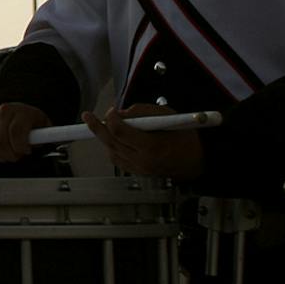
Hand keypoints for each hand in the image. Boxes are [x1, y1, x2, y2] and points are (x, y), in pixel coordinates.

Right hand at [0, 102, 48, 161]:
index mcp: (22, 112)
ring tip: (7, 154)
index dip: (20, 147)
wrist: (20, 110)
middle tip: (16, 156)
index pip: (16, 132)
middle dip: (9, 154)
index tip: (25, 151)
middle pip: (0, 140)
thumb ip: (46, 137)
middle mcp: (5, 111)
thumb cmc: (31, 121)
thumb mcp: (43, 127)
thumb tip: (53, 144)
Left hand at [88, 104, 206, 179]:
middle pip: (111, 143)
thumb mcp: (167, 115)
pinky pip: (117, 159)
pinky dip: (112, 148)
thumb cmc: (184, 136)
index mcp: (151, 146)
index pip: (120, 132)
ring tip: (104, 125)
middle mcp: (143, 161)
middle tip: (88, 116)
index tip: (110, 111)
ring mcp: (139, 169)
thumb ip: (142, 112)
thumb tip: (121, 112)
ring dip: (106, 138)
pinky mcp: (138, 172)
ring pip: (111, 152)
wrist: (197, 160)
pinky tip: (114, 139)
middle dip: (97, 127)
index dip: (111, 119)